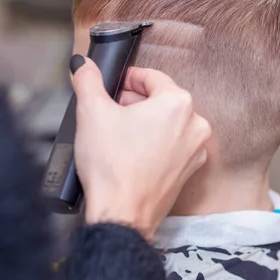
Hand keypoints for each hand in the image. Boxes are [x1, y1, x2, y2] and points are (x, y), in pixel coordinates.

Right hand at [71, 57, 210, 239]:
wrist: (122, 214)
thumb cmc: (112, 166)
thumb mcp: (92, 112)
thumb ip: (88, 81)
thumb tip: (83, 65)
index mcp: (178, 103)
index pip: (153, 77)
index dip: (129, 78)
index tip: (115, 84)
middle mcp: (195, 124)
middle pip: (163, 99)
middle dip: (137, 100)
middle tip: (112, 107)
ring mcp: (196, 149)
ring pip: (170, 123)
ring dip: (146, 121)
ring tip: (120, 131)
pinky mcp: (190, 169)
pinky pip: (173, 145)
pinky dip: (156, 142)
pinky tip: (133, 151)